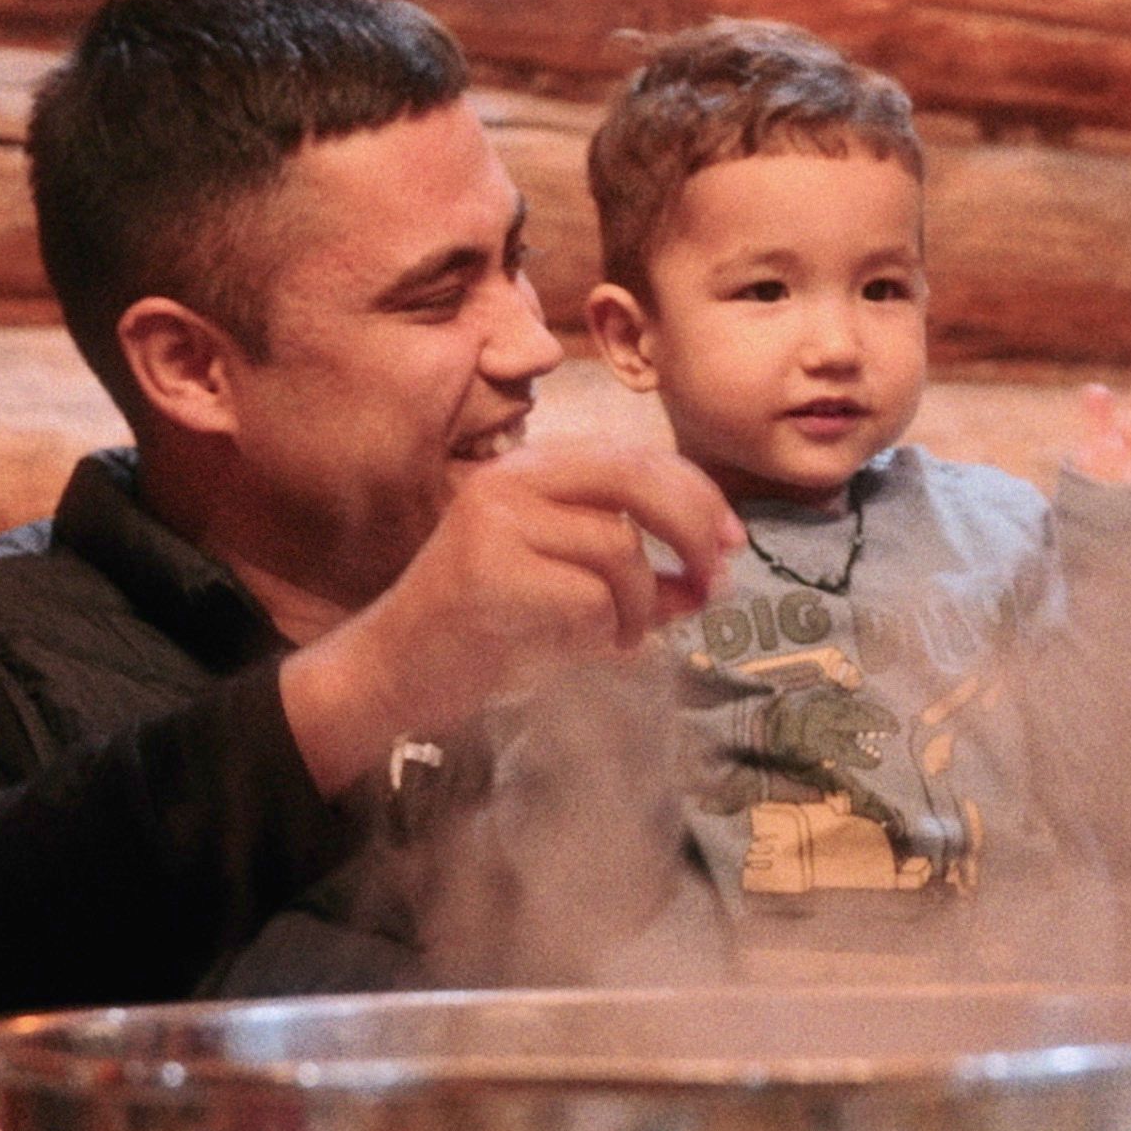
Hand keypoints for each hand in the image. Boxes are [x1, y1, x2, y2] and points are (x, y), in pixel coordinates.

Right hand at [280, 445, 741, 792]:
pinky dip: (602, 630)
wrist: (397, 671)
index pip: (637, 459)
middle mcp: (512, 478)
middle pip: (636, 480)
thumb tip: (711, 577)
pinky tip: (581, 648)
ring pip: (618, 548)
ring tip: (623, 638)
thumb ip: (639, 573)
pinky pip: (587, 596)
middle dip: (693, 531)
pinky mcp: (488, 570)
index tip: (733, 541)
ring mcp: (496, 519)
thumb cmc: (489, 629)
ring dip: (641, 605)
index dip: (698, 497)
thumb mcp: (573, 586)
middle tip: (716, 582)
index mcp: (534, 468)